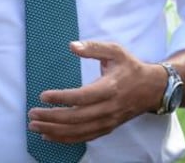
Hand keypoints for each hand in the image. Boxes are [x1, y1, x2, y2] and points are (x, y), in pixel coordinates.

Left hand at [28, 41, 162, 143]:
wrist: (152, 89)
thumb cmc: (130, 67)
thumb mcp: (116, 51)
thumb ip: (94, 47)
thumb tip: (72, 45)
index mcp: (110, 87)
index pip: (82, 97)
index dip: (62, 98)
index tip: (43, 96)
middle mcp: (109, 107)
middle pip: (76, 118)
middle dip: (51, 117)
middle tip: (32, 113)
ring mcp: (108, 120)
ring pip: (78, 131)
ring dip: (54, 130)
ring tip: (35, 126)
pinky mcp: (107, 128)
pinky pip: (84, 137)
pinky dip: (65, 138)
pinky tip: (49, 135)